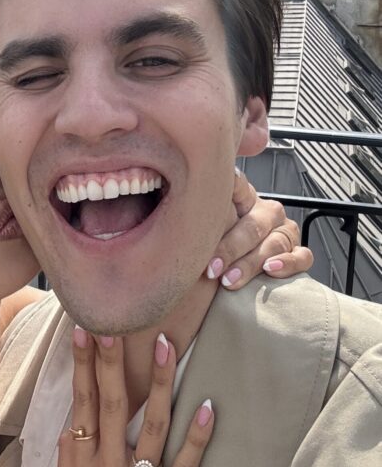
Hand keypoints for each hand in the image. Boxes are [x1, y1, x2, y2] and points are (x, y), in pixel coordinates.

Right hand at [54, 330, 213, 466]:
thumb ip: (72, 460)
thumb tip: (76, 423)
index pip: (78, 403)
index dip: (81, 365)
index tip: (83, 329)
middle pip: (107, 405)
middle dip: (111, 360)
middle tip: (116, 321)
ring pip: (148, 426)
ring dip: (158, 384)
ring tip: (167, 346)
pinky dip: (198, 438)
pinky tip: (209, 408)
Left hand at [208, 168, 313, 289]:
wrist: (233, 270)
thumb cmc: (217, 245)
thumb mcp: (208, 226)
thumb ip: (199, 212)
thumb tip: (166, 188)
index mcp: (244, 198)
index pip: (238, 186)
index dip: (229, 187)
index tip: (215, 190)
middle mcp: (267, 212)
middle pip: (253, 226)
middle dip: (230, 249)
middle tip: (211, 268)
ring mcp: (284, 231)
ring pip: (275, 243)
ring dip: (251, 263)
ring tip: (230, 280)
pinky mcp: (298, 252)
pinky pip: (302, 256)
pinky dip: (288, 263)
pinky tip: (270, 270)